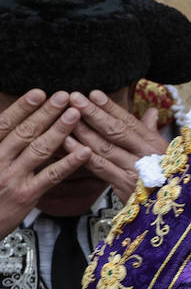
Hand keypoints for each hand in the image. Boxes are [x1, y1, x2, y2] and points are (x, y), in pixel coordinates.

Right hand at [0, 90, 92, 234]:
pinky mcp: (26, 195)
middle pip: (24, 132)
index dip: (22, 108)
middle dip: (46, 113)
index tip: (39, 93)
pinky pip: (51, 176)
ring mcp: (12, 178)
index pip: (4, 124)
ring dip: (59, 130)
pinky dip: (69, 162)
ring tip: (76, 114)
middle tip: (65, 96)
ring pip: (39, 150)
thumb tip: (11, 121)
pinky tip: (85, 151)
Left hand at [66, 91, 168, 202]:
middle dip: (93, 113)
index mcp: (156, 144)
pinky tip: (68, 143)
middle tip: (75, 98)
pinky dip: (82, 154)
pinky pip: (99, 167)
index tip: (94, 94)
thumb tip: (152, 112)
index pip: (130, 121)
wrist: (170, 209)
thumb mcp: (165, 153)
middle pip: (116, 131)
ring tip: (66, 117)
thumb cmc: (167, 178)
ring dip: (83, 131)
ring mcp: (135, 170)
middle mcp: (147, 155)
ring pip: (105, 147)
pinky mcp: (124, 186)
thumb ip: (153, 131)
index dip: (111, 107)